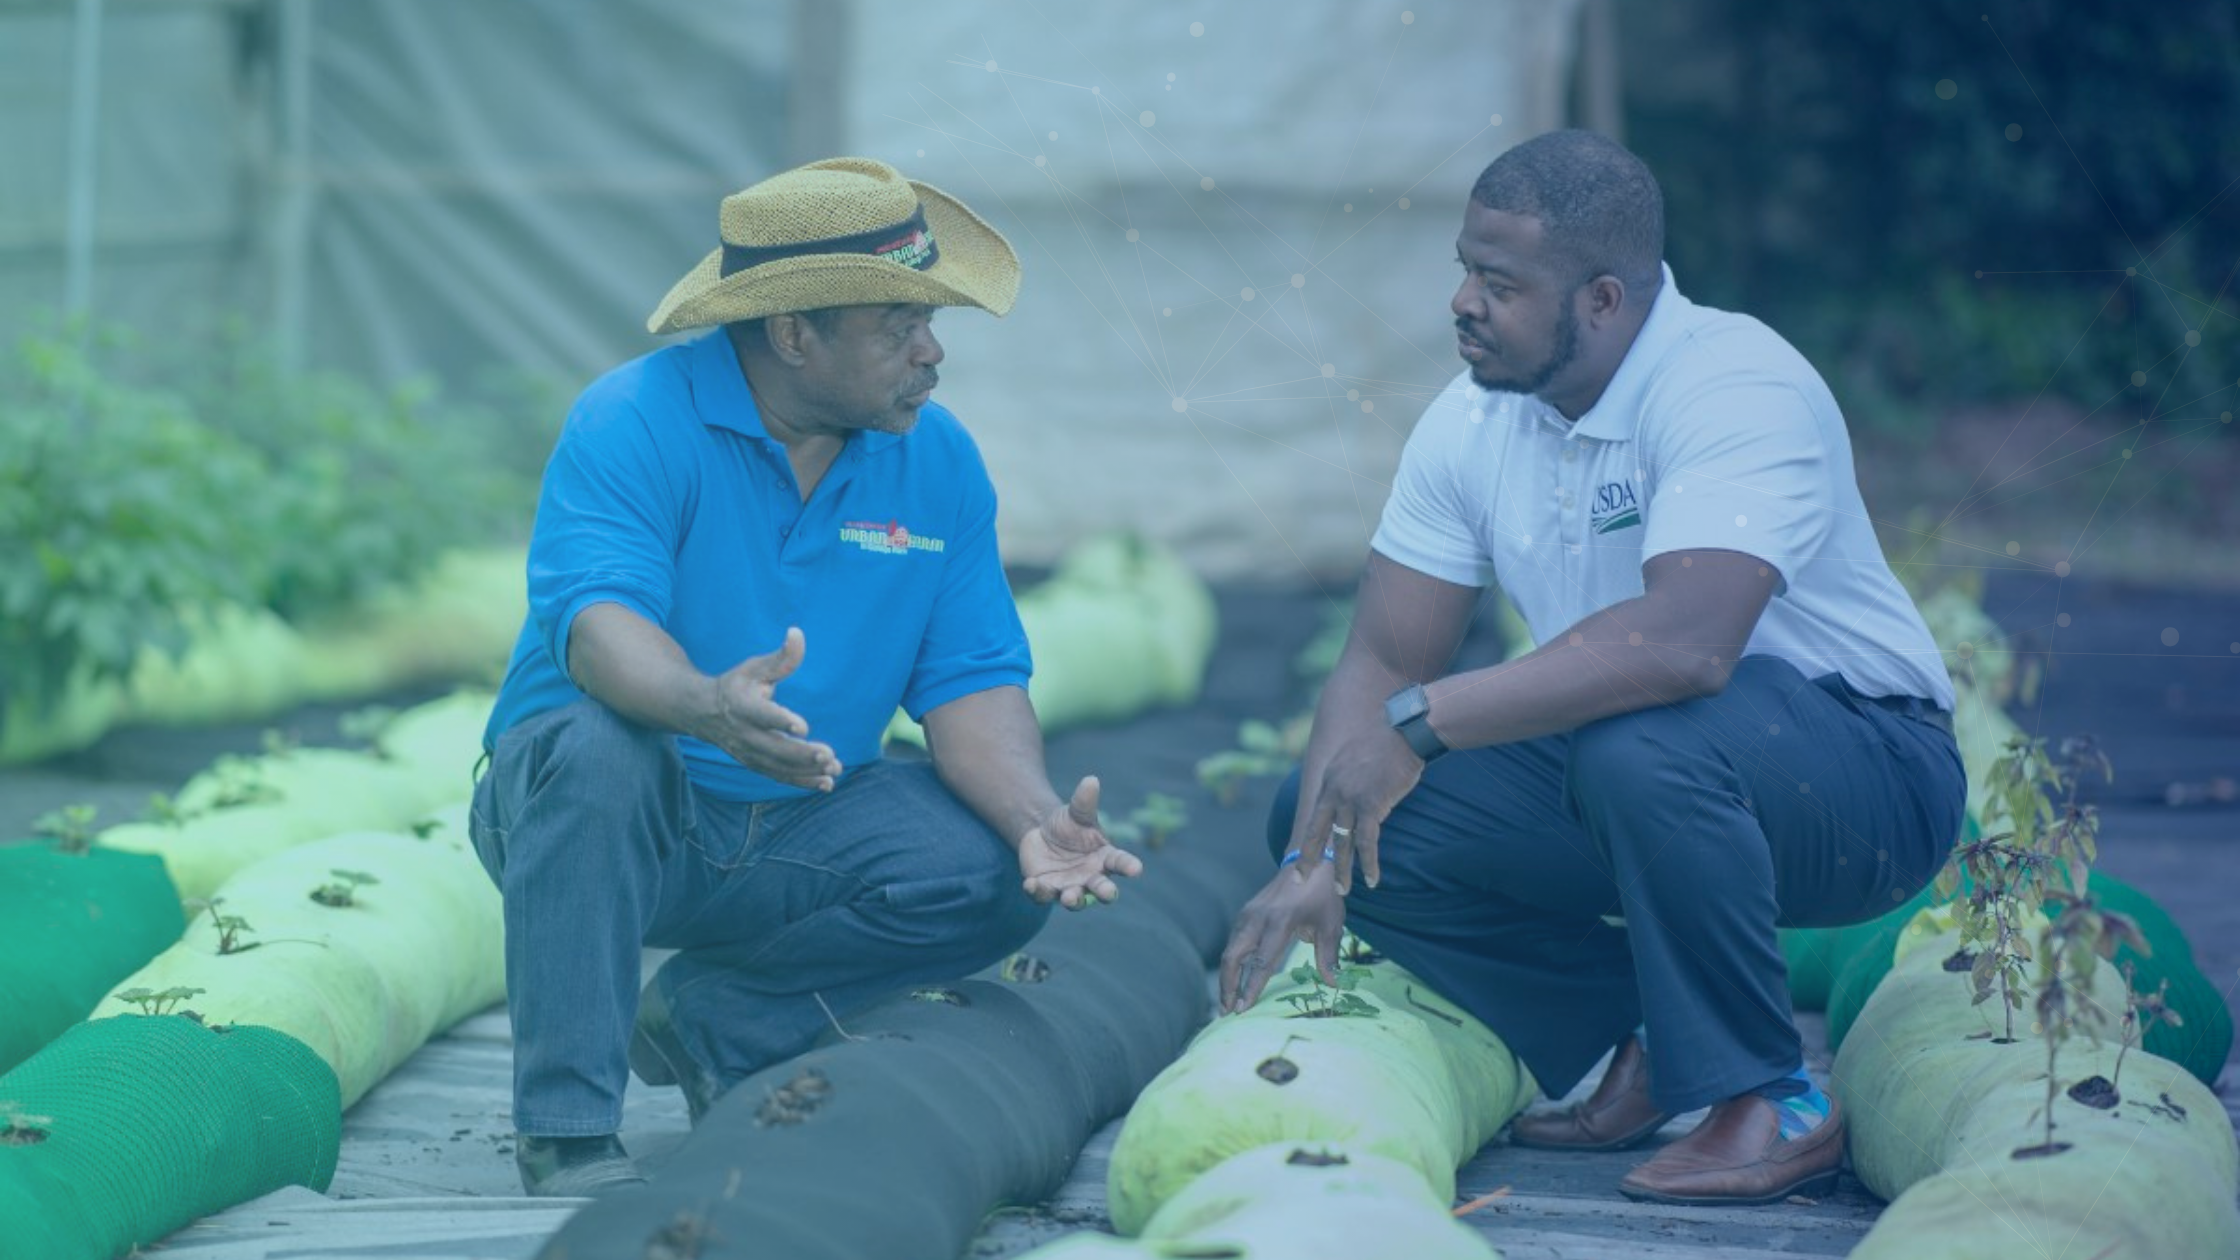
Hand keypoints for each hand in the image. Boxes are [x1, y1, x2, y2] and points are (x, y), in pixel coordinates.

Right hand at [700, 628, 842, 789]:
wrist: (702, 711)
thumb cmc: (737, 685)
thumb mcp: (754, 667)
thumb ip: (780, 657)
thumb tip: (798, 633)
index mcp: (742, 706)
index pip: (762, 715)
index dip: (781, 721)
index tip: (803, 727)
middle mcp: (743, 733)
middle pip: (773, 748)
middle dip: (801, 754)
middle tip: (829, 754)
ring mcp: (748, 752)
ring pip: (778, 766)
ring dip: (806, 771)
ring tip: (834, 770)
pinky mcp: (754, 763)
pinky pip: (778, 776)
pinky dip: (801, 782)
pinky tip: (825, 784)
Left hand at [1017, 776, 1144, 908]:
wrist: (1041, 834)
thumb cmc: (1068, 825)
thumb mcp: (1076, 812)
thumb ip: (1084, 801)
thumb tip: (1091, 780)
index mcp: (1105, 857)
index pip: (1120, 862)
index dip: (1129, 866)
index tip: (1137, 869)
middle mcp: (1091, 877)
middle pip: (1101, 889)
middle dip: (1105, 892)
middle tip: (1108, 893)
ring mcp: (1070, 886)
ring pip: (1075, 899)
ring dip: (1073, 900)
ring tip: (1069, 897)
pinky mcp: (1047, 889)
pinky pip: (1044, 895)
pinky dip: (1038, 891)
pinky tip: (1031, 883)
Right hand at [1219, 862, 1345, 1012]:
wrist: (1308, 859)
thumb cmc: (1322, 894)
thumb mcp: (1331, 925)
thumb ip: (1328, 956)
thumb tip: (1331, 985)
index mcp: (1279, 922)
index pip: (1260, 963)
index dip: (1250, 988)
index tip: (1242, 1010)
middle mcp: (1257, 918)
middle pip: (1232, 958)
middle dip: (1227, 986)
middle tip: (1226, 1011)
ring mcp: (1248, 913)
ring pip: (1230, 950)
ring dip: (1227, 976)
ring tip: (1228, 1000)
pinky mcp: (1246, 912)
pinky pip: (1235, 941)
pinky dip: (1233, 962)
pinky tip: (1235, 977)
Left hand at [1291, 727, 1421, 893]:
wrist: (1404, 730)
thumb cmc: (1389, 744)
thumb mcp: (1358, 760)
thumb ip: (1352, 782)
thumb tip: (1357, 804)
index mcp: (1330, 779)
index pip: (1315, 815)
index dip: (1309, 837)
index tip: (1301, 854)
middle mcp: (1334, 790)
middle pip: (1317, 831)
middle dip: (1308, 857)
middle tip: (1300, 878)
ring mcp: (1351, 798)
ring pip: (1342, 842)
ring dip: (1343, 870)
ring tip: (1342, 891)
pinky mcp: (1371, 805)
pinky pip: (1367, 842)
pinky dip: (1369, 863)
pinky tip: (1372, 879)